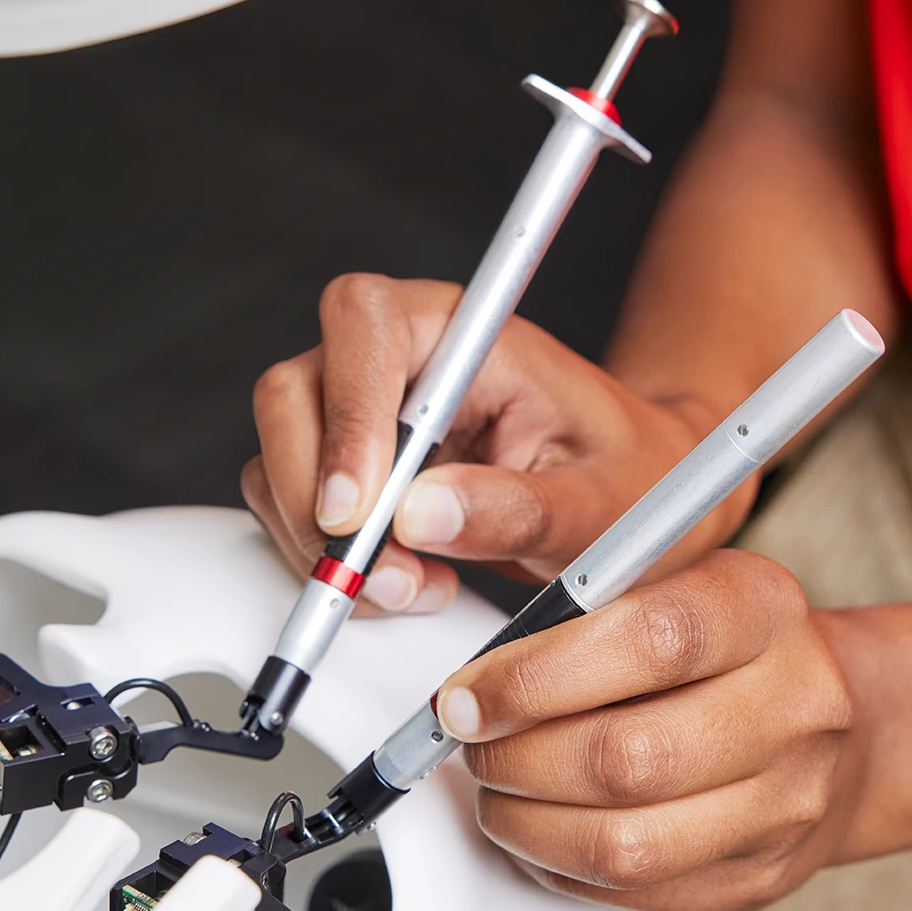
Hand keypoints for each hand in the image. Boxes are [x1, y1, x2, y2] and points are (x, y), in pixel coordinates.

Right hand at [241, 273, 748, 614]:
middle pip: (294, 390)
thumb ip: (521, 507)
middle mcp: (399, 359)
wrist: (633, 501)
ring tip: (413, 585)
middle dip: (316, 496)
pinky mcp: (344, 468)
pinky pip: (290, 507)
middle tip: (377, 573)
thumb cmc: (629, 478)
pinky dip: (324, 561)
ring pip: (278, 456)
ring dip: (320, 542)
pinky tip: (404, 581)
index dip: (347, 411)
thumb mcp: (601, 502)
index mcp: (465, 331)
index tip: (359, 509)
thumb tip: (424, 516)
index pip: (365, 324)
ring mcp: (362, 412)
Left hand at [433, 549, 864, 910]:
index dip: (537, 676)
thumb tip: (475, 682)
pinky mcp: (759, 876)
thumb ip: (583, 612)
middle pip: (627, 758)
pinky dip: (560, 866)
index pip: (650, 641)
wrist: (840, 722)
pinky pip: (635, 892)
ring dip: (528, 824)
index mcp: (763, 609)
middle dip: (516, 758)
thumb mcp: (671, 584)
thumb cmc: (727, 648)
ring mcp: (787, 803)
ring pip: (625, 843)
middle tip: (473, 743)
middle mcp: (795, 706)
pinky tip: (540, 830)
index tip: (470, 694)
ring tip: (498, 791)